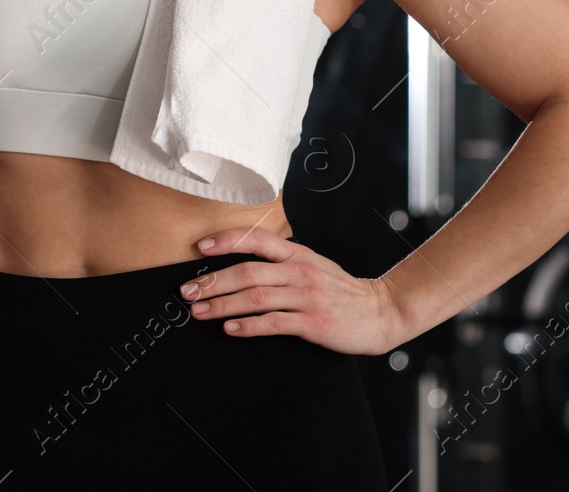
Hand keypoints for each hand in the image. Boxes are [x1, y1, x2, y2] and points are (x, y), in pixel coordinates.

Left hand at [179, 227, 399, 355]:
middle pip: (247, 271)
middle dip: (212, 281)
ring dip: (222, 305)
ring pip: (255, 297)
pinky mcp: (313, 322)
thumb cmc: (342, 290)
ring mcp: (306, 296)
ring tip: (199, 311)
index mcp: (298, 254)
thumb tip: (243, 264)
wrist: (381, 311)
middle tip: (186, 291)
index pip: (256, 239)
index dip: (226, 241)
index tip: (200, 248)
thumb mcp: (313, 265)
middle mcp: (300, 271)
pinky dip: (248, 326)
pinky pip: (274, 323)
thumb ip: (283, 261)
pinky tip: (231, 329)